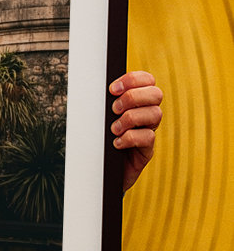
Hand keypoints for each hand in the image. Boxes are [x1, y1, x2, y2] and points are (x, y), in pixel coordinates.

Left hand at [109, 70, 162, 191]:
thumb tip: (93, 85)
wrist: (99, 170)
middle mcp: (146, 114)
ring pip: (155, 114)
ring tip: (113, 129)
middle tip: (114, 109)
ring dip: (130, 118)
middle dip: (133, 97)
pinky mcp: (147, 150)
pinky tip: (116, 143)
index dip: (133, 79)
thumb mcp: (100, 116)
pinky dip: (130, 138)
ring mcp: (148, 131)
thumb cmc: (98, 139)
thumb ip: (104, 101)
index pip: (147, 80)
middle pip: (156, 94)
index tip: (112, 89)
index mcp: (137, 101)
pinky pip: (148, 137)